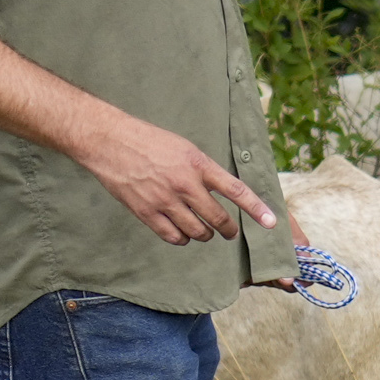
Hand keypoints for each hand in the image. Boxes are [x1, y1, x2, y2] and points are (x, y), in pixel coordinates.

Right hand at [68, 117, 278, 244]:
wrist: (109, 141)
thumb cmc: (148, 141)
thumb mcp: (184, 148)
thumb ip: (204, 170)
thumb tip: (222, 191)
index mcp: (197, 164)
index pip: (235, 189)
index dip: (255, 208)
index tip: (270, 222)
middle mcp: (184, 184)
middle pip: (217, 218)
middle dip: (228, 230)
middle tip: (229, 232)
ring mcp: (164, 200)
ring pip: (197, 232)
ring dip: (205, 235)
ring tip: (204, 231)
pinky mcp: (146, 211)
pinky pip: (173, 237)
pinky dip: (182, 239)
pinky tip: (182, 234)